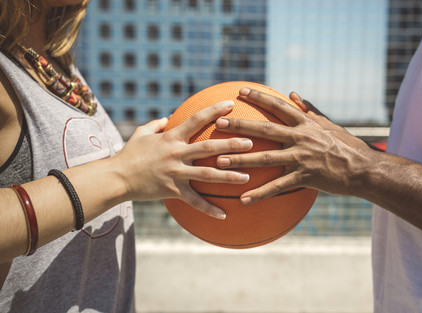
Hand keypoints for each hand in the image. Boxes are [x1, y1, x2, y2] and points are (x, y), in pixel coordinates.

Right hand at [112, 100, 252, 218]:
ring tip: (247, 176)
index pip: (196, 119)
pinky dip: (209, 209)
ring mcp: (175, 173)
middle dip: (231, 145)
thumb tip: (167, 118)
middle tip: (250, 143)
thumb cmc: (130, 154)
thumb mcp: (141, 134)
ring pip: (207, 175)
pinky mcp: (173, 191)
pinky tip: (224, 215)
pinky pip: (194, 201)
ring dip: (228, 176)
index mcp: (171, 137)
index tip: (231, 105)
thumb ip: (156, 124)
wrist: (117, 178)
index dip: (214, 111)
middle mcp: (176, 153)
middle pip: (209, 148)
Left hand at [215, 88, 375, 203]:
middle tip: (219, 124)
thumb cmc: (346, 146)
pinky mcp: (305, 177)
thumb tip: (293, 94)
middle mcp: (301, 137)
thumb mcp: (329, 124)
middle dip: (241, 125)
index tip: (239, 91)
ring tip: (220, 162)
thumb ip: (309, 110)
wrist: (364, 170)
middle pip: (265, 129)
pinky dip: (260, 194)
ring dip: (242, 160)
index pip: (278, 106)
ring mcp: (302, 158)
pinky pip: (278, 187)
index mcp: (306, 123)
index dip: (259, 97)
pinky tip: (243, 199)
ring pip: (266, 158)